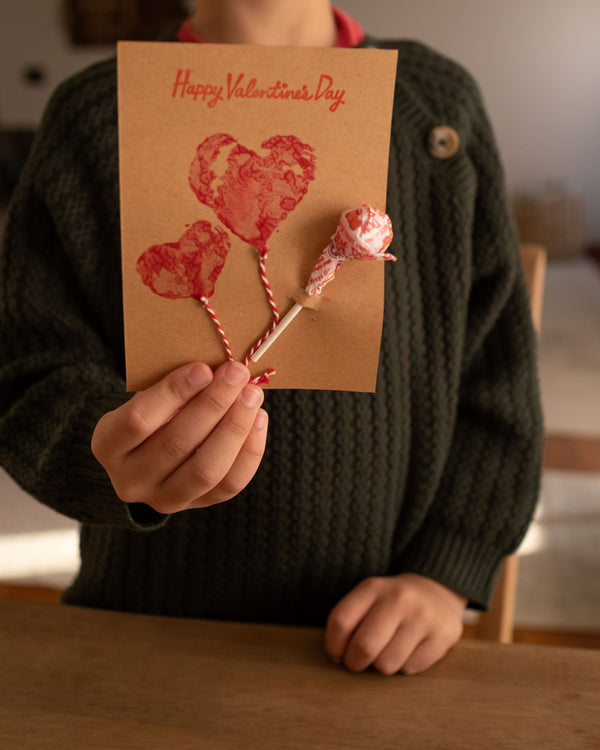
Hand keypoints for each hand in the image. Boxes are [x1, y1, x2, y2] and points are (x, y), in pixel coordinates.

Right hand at [91, 361, 267, 513]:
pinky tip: (258, 419)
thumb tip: (220, 371)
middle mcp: (130, 480)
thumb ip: (173, 387)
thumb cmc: (151, 414)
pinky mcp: (196, 506)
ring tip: (252, 395)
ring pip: (206, 470)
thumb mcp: (145, 398)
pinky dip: (249, 450)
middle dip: (213, 405)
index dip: (173, 393)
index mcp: (108, 445)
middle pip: (176, 444)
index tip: (203, 369)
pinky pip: (229, 484)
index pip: (139, 420)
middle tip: (237, 374)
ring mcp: (163, 499)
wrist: (145, 457)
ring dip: (235, 428)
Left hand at [325, 573, 466, 675]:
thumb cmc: (392, 602)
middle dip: (355, 663)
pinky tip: (409, 650)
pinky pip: (411, 668)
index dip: (333, 646)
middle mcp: (398, 599)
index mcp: (373, 588)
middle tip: (358, 662)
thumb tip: (337, 656)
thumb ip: (350, 620)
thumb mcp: (369, 598)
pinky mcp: (443, 636)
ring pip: (387, 664)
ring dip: (381, 666)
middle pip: (363, 647)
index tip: (338, 654)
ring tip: (387, 651)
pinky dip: (405, 666)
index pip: (340, 622)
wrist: (437, 591)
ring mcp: (423, 617)